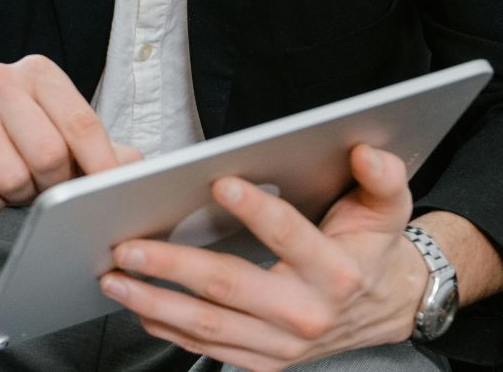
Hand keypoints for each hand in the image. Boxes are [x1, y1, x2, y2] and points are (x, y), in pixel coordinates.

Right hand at [0, 55, 141, 225]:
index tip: (109, 192)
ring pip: (12, 179)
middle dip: (52, 184)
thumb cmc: (19, 149)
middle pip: (48, 154)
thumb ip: (106, 154)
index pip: (81, 123)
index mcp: (37, 72)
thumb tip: (138, 172)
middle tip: (42, 184)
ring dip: (17, 196)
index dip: (101, 167)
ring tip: (10, 183)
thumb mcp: (66, 143)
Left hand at [99, 144, 427, 371]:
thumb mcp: (387, 208)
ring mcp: (283, 344)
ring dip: (154, 303)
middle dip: (171, 266)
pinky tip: (139, 309)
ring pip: (208, 325)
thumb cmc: (373, 250)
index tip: (218, 182)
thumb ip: (381, 176)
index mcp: (335, 272)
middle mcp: (306, 313)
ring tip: (115, 278)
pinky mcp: (266, 361)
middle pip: (228, 286)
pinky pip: (209, 349)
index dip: (256, 210)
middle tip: (128, 245)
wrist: (388, 308)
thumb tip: (365, 151)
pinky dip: (169, 331)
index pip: (289, 236)